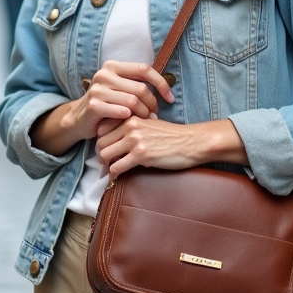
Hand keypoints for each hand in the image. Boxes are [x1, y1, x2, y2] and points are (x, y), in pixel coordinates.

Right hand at [68, 60, 173, 140]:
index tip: (170, 98)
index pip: (144, 69)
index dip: (161, 83)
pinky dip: (130, 119)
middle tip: (154, 115)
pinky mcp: (94, 105)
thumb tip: (166, 90)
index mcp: (113, 66)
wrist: (80, 119)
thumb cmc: (107, 104)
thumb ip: (137, 85)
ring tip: (146, 120)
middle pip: (141, 88)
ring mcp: (97, 89)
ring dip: (143, 114)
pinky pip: (122, 112)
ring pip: (133, 101)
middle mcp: (104, 74)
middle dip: (152, 104)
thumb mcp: (120, 89)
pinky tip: (130, 123)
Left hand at [96, 118, 246, 178]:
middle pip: (100, 142)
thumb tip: (120, 139)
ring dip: (106, 165)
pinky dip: (115, 174)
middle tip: (107, 163)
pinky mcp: (141, 155)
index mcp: (132, 117)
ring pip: (105, 154)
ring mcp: (135, 140)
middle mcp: (131, 126)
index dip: (102, 141)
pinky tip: (120, 175)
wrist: (192, 142)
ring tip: (113, 169)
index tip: (107, 150)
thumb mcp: (151, 124)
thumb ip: (135, 127)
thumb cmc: (174, 136)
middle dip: (101, 155)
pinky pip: (117, 167)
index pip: (102, 128)